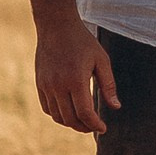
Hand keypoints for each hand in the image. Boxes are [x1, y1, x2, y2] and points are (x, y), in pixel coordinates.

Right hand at [33, 15, 119, 137]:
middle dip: (84, 127)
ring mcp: (46, 86)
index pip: (85, 113)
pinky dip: (58, 115)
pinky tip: (69, 111)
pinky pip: (47, 108)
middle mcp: (58, 85)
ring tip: (83, 121)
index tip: (103, 128)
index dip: (95, 125)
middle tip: (94, 126)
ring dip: (71, 123)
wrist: (56, 26)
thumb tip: (115, 107)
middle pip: (70, 119)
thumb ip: (108, 85)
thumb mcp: (101, 60)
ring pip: (58, 117)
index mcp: (76, 80)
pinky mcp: (39, 84)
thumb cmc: (82, 41)